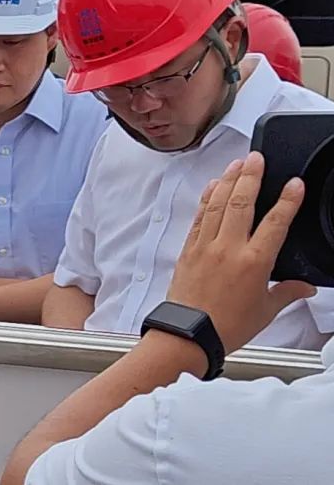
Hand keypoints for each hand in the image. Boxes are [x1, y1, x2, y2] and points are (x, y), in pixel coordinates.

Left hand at [166, 151, 315, 353]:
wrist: (188, 333)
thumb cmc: (226, 326)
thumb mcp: (266, 311)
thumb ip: (286, 292)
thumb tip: (305, 287)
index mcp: (253, 262)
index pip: (275, 223)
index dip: (287, 201)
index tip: (295, 184)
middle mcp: (228, 248)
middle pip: (241, 203)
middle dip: (251, 176)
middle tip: (257, 158)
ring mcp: (205, 245)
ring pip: (217, 204)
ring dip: (228, 181)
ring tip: (237, 164)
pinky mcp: (188, 248)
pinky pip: (199, 217)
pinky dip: (206, 199)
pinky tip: (212, 186)